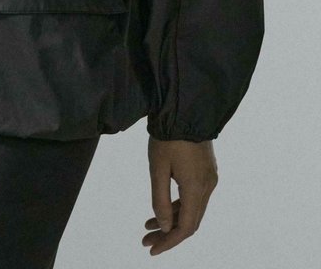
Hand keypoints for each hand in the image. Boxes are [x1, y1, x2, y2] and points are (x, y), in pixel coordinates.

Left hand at [142, 137, 217, 255]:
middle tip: (147, 240)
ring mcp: (210, 178)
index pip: (185, 227)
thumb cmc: (168, 137)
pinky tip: (163, 208)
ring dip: (172, 219)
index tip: (152, 249)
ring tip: (149, 225)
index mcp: (196, 189)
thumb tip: (165, 227)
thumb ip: (160, 199)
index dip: (169, 241)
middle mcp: (208, 187)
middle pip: (190, 221)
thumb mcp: (157, 168)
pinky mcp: (207, 170)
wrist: (185, 108)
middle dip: (168, 234)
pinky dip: (179, 205)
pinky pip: (195, 196)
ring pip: (192, 209)